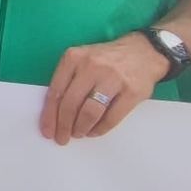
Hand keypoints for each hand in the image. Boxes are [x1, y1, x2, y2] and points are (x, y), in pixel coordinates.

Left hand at [39, 32, 168, 144]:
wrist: (143, 52)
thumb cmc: (106, 60)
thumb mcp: (82, 60)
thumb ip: (67, 80)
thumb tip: (54, 114)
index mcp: (74, 58)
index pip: (55, 92)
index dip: (49, 115)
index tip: (47, 131)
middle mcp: (92, 66)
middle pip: (71, 104)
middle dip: (63, 126)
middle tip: (62, 138)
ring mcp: (113, 79)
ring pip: (90, 112)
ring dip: (81, 128)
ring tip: (78, 133)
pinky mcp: (132, 92)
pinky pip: (111, 118)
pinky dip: (99, 129)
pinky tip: (94, 131)